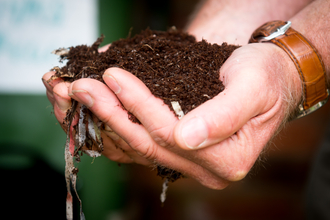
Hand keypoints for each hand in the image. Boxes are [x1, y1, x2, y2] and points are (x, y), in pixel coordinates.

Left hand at [45, 42, 300, 188]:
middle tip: (82, 87)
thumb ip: (224, 115)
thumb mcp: (254, 88)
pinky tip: (100, 107)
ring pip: (142, 145)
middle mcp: (208, 170)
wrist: (272, 79)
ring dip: (109, 118)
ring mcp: (192, 163)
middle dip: (113, 112)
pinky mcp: (182, 152)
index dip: (140, 105)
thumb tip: (187, 137)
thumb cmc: (267, 78)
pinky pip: (144, 142)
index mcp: (229, 159)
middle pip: (150, 143)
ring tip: (83, 94)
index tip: (113, 75)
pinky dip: (120, 123)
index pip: (172, 133)